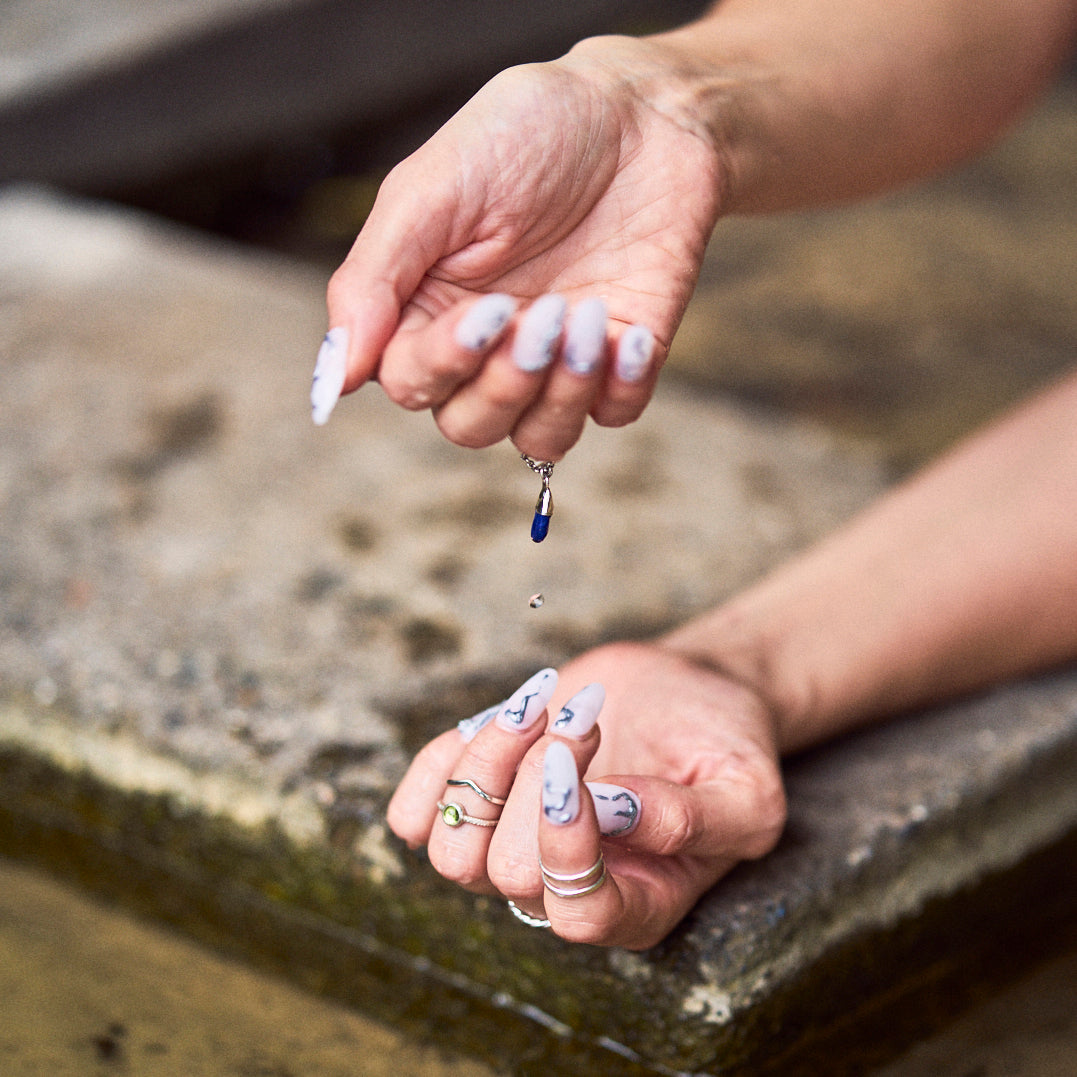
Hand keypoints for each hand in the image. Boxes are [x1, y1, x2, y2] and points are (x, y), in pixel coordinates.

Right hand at [318, 36, 724, 459]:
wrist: (639, 108)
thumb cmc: (525, 132)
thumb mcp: (430, 191)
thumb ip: (372, 282)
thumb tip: (334, 377)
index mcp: (427, 308)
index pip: (410, 383)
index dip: (444, 364)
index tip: (488, 310)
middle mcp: (489, 346)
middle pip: (470, 425)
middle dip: (505, 384)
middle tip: (542, 315)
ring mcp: (558, 357)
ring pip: (540, 438)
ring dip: (560, 394)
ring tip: (586, 319)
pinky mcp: (623, 355)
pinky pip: (615, 414)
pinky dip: (619, 389)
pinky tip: (626, 333)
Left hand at [387, 642, 786, 949]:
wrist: (680, 694)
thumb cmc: (721, 745)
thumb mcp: (744, 788)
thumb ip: (694, 819)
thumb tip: (611, 813)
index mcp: (638, 904)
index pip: (578, 913)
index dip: (566, 842)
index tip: (577, 757)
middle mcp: (565, 892)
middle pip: (505, 870)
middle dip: (537, 774)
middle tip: (584, 716)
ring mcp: (509, 853)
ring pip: (449, 849)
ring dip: (489, 759)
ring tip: (543, 705)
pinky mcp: (475, 809)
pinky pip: (414, 817)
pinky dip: (443, 761)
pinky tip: (502, 721)